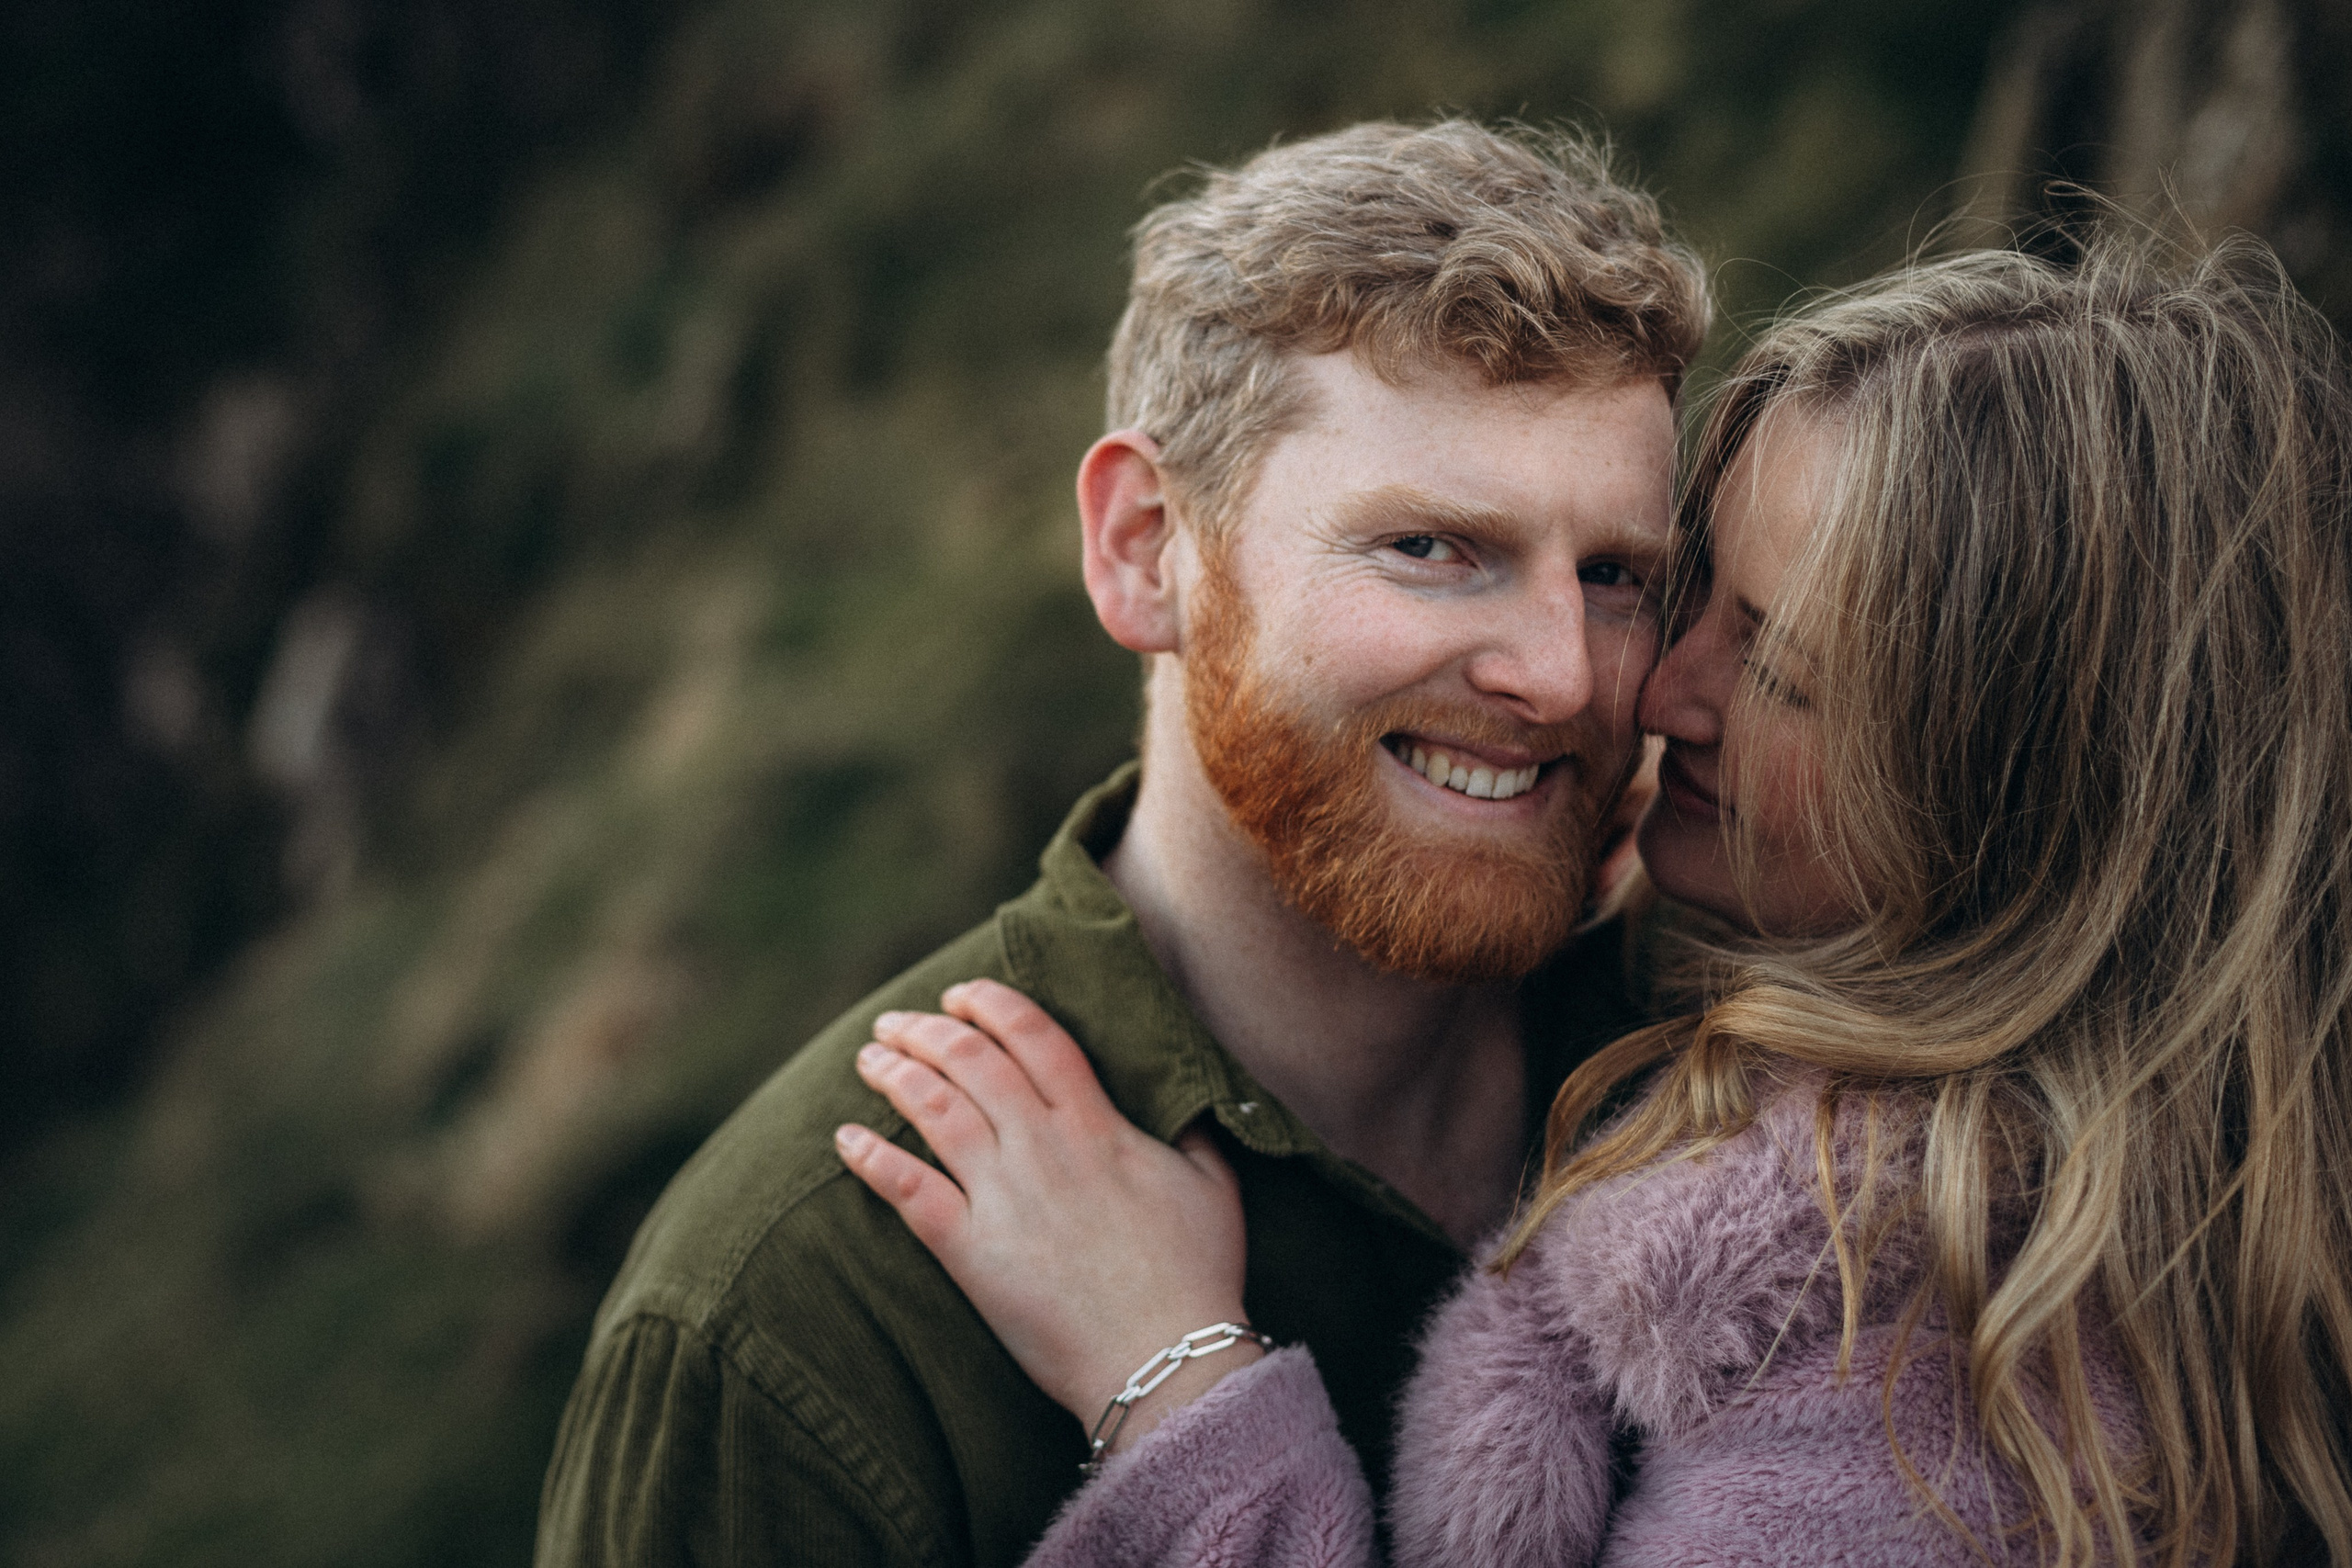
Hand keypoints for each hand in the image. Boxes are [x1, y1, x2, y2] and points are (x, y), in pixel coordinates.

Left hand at [835, 978, 1254, 1451]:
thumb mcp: (1213, 1186)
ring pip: (935, 1110)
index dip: (992, 1004)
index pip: (1034, 1036)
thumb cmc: (1197, 1276)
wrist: (1165, 1359)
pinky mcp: (971, 1252)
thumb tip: (1189, 1101)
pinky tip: (845, 1138)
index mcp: (1097, 1126)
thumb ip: (1195, 1132)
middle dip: (926, 1030)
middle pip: (972, 1061)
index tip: (961, 994)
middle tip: (894, 1023)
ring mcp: (1004, 1197)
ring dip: (895, 1076)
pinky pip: (908, 1192)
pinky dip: (872, 1159)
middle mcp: (1043, 1147)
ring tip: (868, 1059)